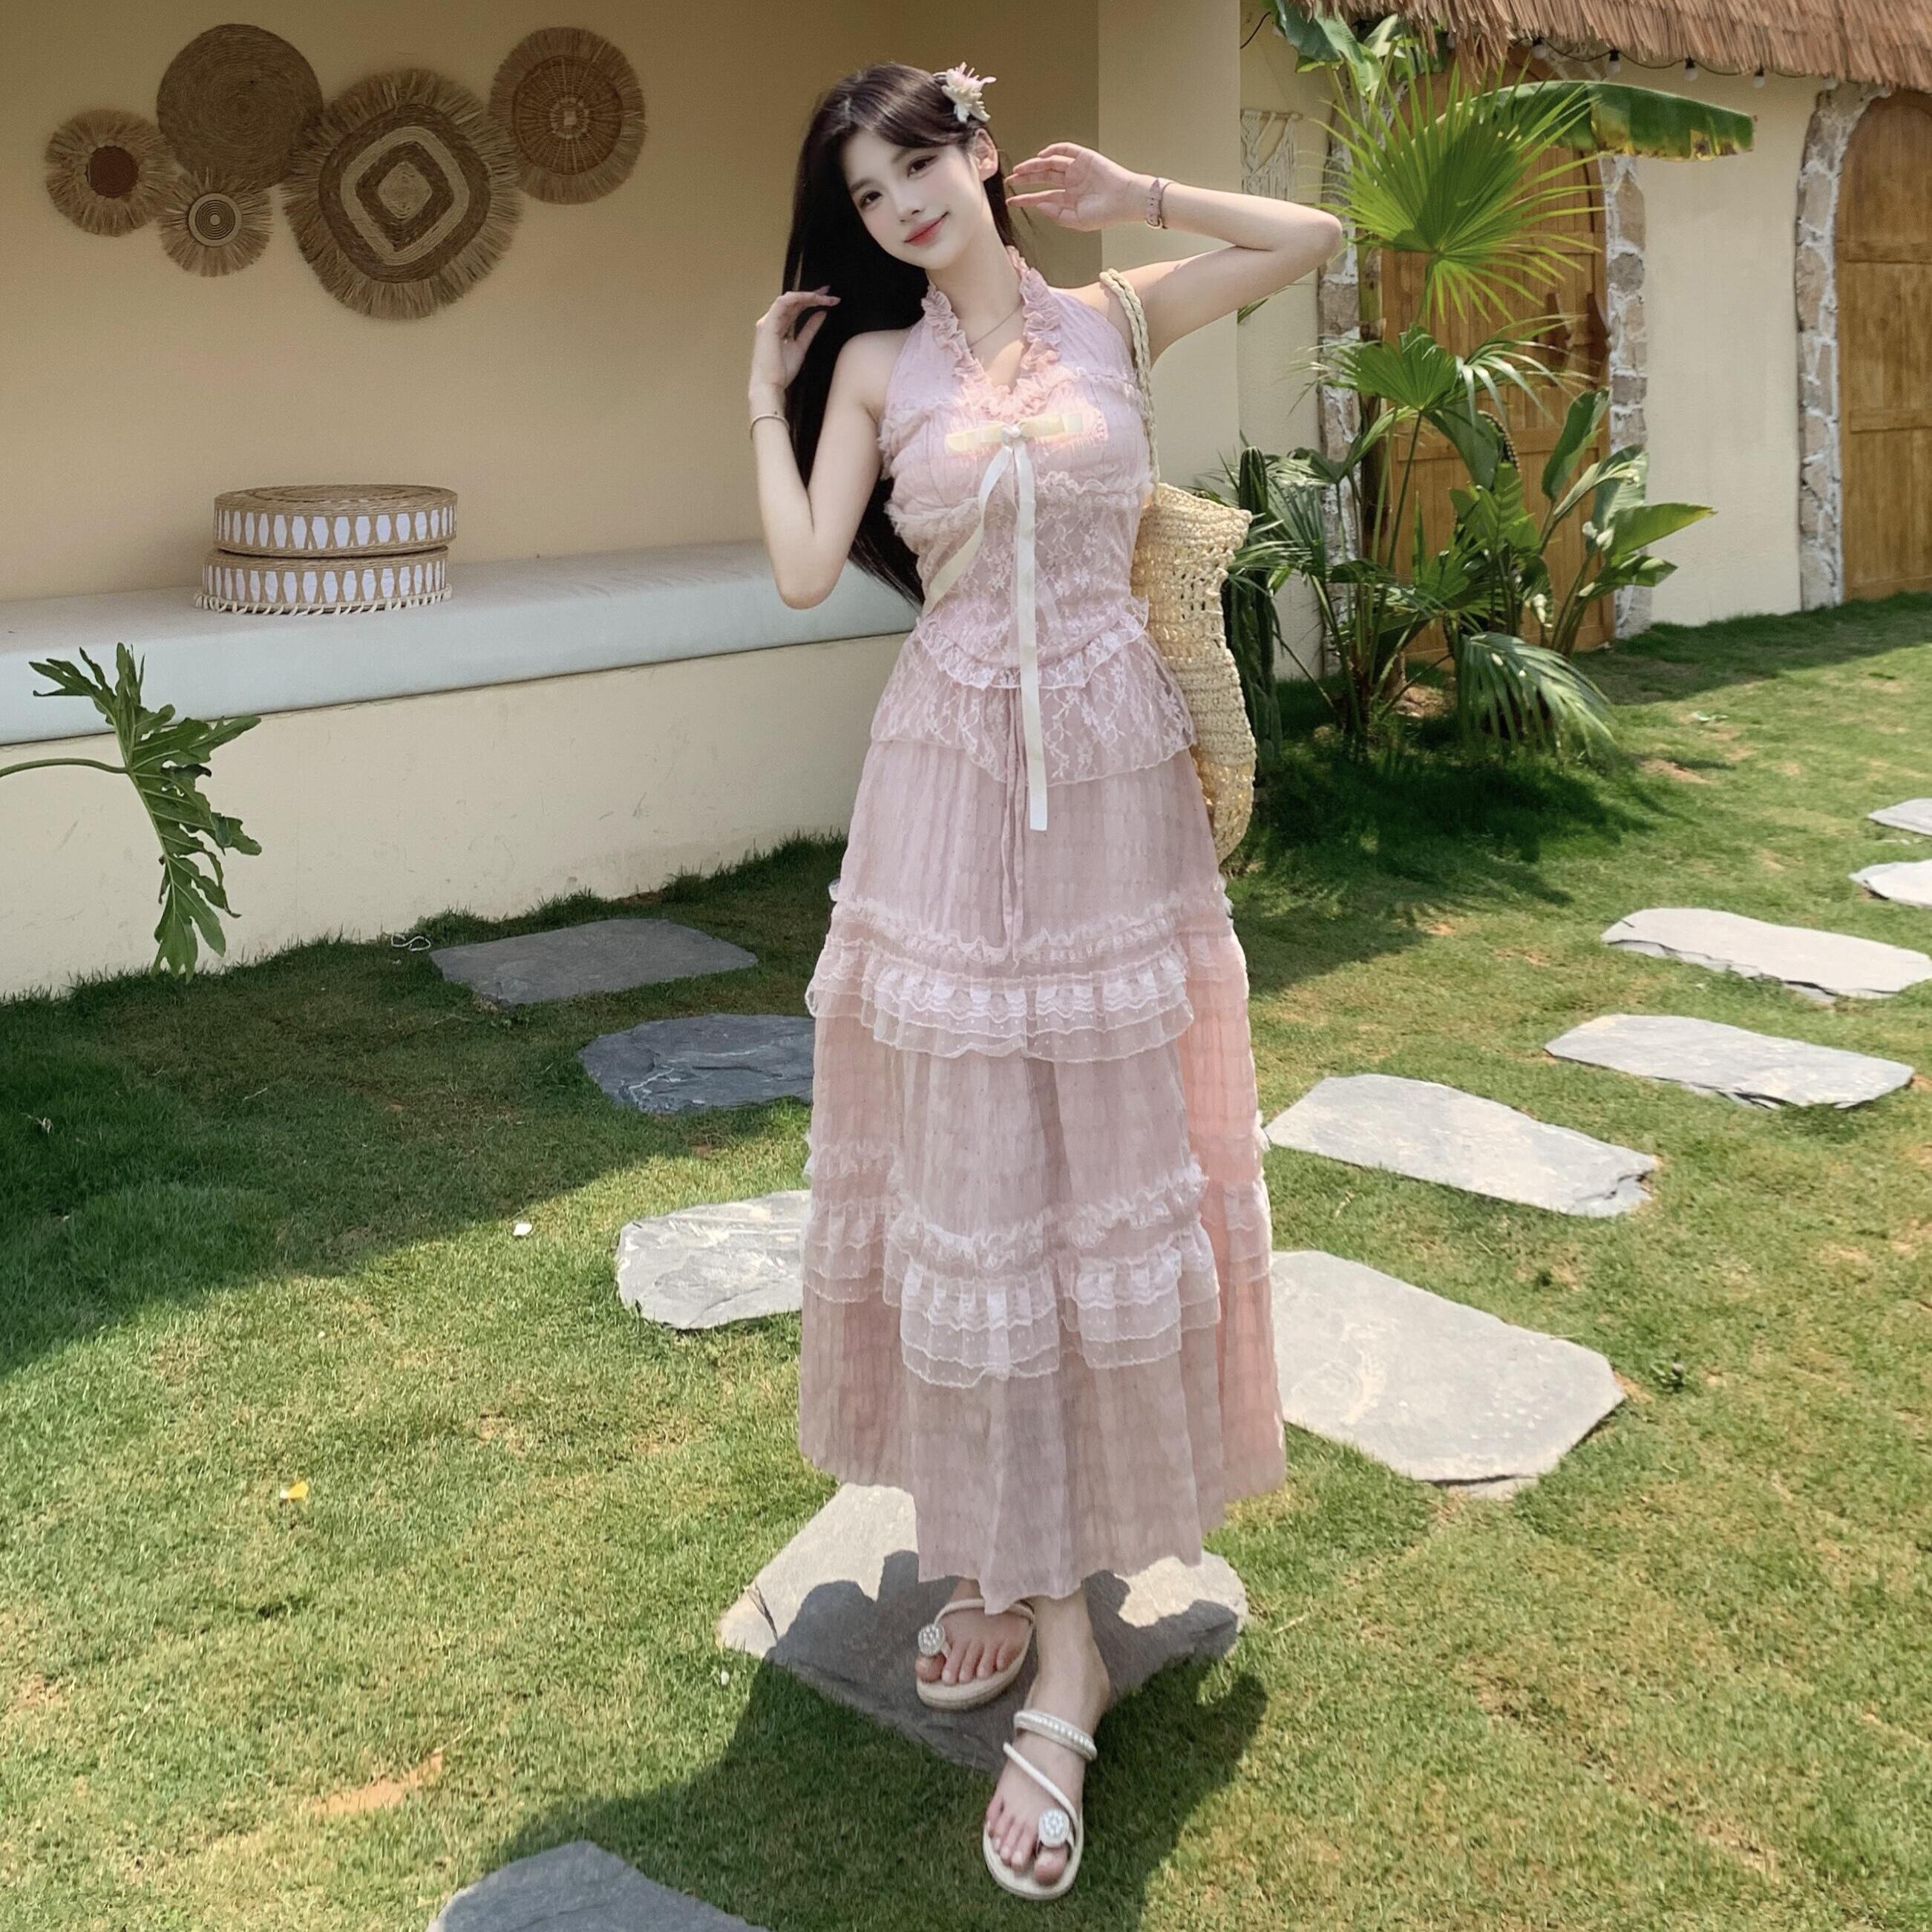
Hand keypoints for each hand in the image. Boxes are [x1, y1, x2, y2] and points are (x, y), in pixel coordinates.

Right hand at [750, 285, 838, 399]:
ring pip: (789, 299)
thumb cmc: (781, 372)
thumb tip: (821, 315)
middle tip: (830, 294)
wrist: (770, 386)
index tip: (829, 299)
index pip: (796, 308)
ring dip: (808, 296)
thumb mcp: (802, 346)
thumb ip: (810, 329)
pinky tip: (811, 298)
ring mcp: (768, 321)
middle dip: (813, 295)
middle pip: (793, 302)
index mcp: (778, 326)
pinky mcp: (767, 324)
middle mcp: (772, 321)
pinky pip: (782, 303)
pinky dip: (797, 298)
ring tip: (825, 297)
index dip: (812, 301)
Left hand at [1004, 143, 1144, 231]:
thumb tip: (1039, 205)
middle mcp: (1071, 183)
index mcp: (1069, 199)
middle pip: (1043, 178)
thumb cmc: (1106, 213)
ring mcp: (1077, 169)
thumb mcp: (1077, 221)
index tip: (1011, 201)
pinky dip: (1053, 150)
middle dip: (1025, 179)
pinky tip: (1041, 156)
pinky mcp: (1084, 157)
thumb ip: (1057, 214)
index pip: (1042, 196)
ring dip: (1034, 166)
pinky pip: (1066, 150)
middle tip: (1010, 181)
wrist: (1125, 200)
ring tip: (1020, 170)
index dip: (1026, 199)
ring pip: (1050, 164)